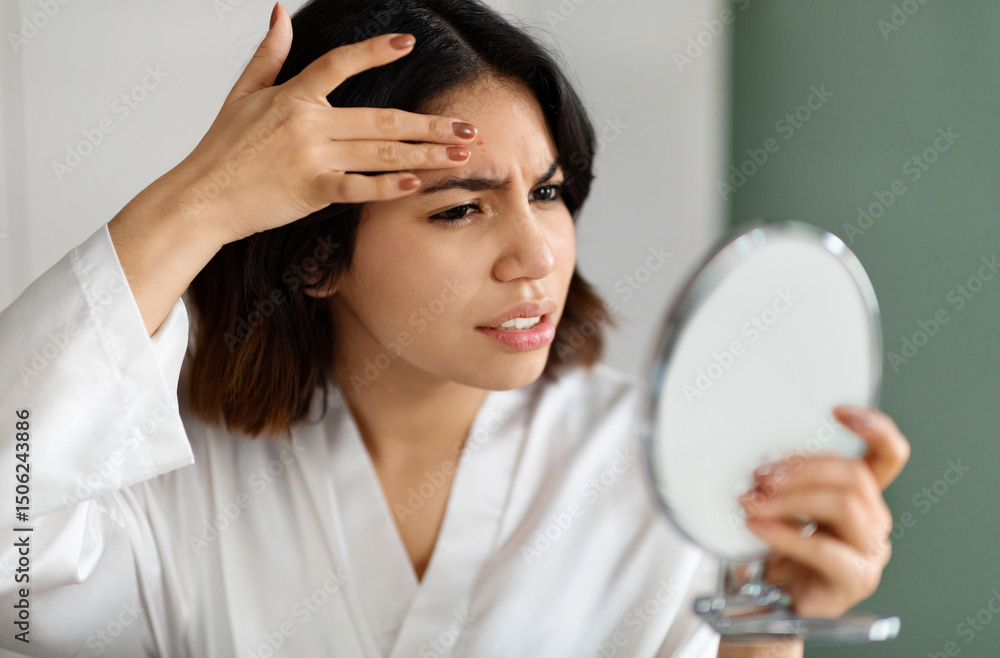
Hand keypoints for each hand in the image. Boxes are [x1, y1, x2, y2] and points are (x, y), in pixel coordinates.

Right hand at [167, 3, 477, 243]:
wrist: (201, 197)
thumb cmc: (222, 148)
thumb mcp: (241, 93)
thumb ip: (268, 54)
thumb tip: (277, 13)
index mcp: (292, 96)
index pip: (339, 64)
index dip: (374, 51)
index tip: (408, 42)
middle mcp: (307, 123)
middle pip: (381, 118)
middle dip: (430, 125)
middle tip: (466, 128)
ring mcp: (311, 157)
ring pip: (380, 153)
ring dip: (425, 155)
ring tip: (459, 155)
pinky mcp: (311, 190)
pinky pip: (358, 188)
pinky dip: (387, 187)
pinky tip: (417, 184)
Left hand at [738, 405, 910, 617]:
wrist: (771, 602)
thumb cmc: (777, 548)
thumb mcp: (779, 502)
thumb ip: (781, 479)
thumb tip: (758, 457)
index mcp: (860, 493)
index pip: (887, 454)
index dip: (874, 427)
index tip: (837, 410)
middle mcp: (873, 518)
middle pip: (852, 475)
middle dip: (802, 467)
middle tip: (760, 475)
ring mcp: (869, 550)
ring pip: (843, 504)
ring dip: (791, 498)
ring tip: (754, 502)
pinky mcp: (855, 578)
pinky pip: (824, 548)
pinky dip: (785, 533)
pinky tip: (757, 526)